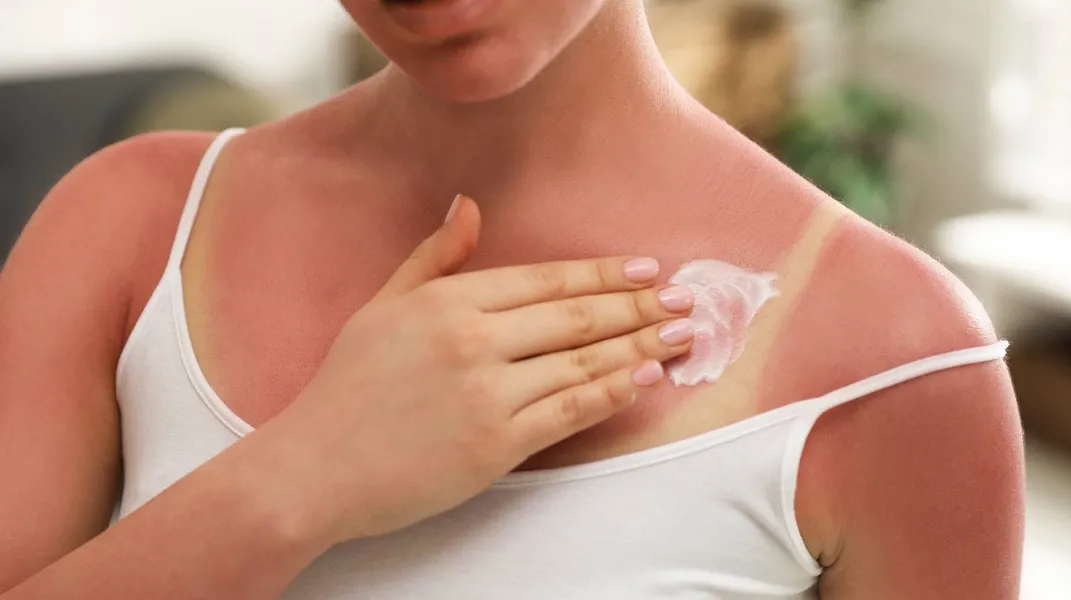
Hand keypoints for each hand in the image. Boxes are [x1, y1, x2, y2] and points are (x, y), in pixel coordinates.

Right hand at [260, 196, 693, 544]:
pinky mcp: (497, 445)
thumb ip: (432, 258)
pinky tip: (643, 379)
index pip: (547, 280)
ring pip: (584, 361)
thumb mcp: (382, 307)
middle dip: (640, 306)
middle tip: (686, 300)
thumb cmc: (345, 388)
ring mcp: (488, 393)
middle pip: (577, 317)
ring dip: (642, 347)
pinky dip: (613, 392)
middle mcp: (474, 340)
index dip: (603, 274)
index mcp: (448, 301)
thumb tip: (469, 208)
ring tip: (680, 336)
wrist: (314, 468)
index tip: (645, 269)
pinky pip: (571, 411)